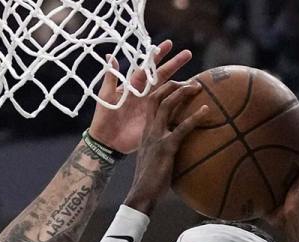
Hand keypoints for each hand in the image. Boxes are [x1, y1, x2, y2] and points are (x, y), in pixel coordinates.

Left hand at [88, 40, 193, 154]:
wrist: (106, 141)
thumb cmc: (103, 117)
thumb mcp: (106, 96)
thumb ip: (111, 77)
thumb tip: (110, 55)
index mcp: (133, 86)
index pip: (148, 68)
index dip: (158, 56)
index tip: (169, 44)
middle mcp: (144, 94)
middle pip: (162, 76)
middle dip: (174, 64)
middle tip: (187, 53)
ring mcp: (151, 106)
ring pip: (168, 91)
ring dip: (181, 84)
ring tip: (194, 77)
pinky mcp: (154, 119)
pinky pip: (169, 109)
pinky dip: (179, 104)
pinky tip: (191, 98)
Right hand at [121, 81, 210, 214]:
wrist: (142, 193)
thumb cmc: (152, 178)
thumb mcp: (156, 155)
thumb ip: (166, 144)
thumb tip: (182, 141)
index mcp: (146, 131)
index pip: (151, 102)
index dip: (164, 90)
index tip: (180, 85)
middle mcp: (149, 130)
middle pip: (157, 97)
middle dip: (173, 85)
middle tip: (192, 82)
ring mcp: (156, 137)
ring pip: (167, 106)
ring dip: (182, 93)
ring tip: (197, 87)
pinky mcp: (166, 147)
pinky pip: (182, 128)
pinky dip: (195, 117)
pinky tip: (207, 111)